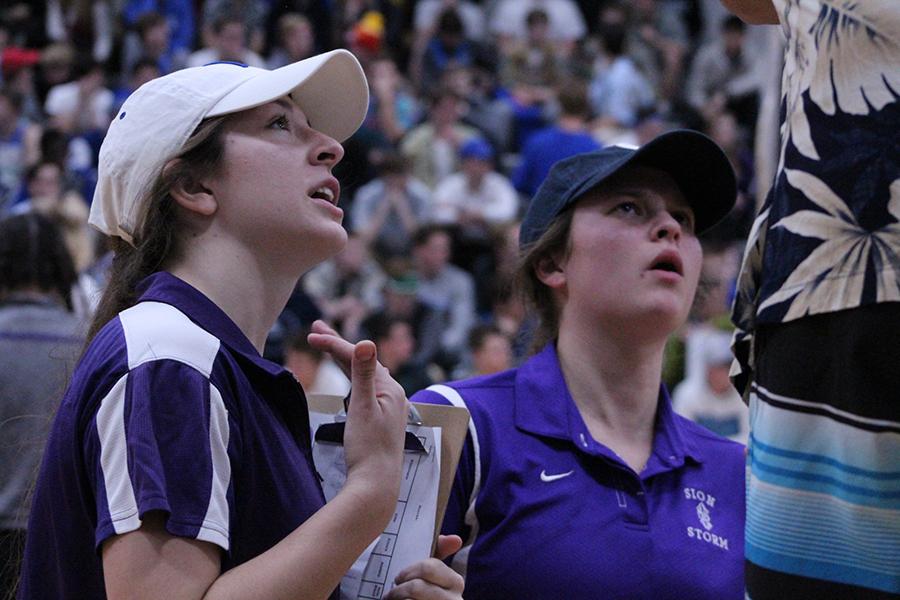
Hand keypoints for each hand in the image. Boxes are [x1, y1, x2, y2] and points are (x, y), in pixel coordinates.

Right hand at [308, 320, 407, 509]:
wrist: (376, 484)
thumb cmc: (368, 448)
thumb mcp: (363, 408)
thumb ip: (363, 374)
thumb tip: (367, 342)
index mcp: (389, 388)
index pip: (359, 356)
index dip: (335, 344)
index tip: (311, 336)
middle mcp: (392, 394)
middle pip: (362, 361)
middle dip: (338, 345)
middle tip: (316, 329)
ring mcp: (387, 406)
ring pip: (364, 374)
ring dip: (345, 358)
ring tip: (327, 345)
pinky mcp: (380, 418)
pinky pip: (365, 387)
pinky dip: (352, 375)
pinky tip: (349, 375)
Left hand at [384, 536, 464, 598]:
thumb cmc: (427, 594)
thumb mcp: (433, 576)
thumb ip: (439, 554)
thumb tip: (455, 538)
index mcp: (455, 582)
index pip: (430, 567)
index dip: (409, 571)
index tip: (398, 578)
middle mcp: (455, 599)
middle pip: (417, 587)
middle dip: (398, 590)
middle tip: (390, 594)